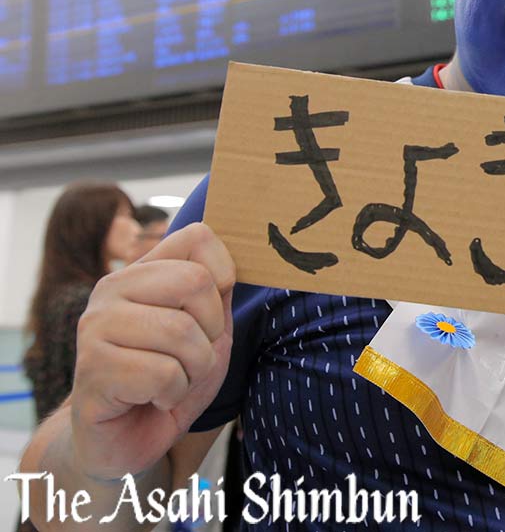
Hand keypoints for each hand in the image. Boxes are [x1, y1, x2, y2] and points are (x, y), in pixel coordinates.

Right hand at [70, 223, 234, 478]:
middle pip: (195, 281)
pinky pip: (163, 374)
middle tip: (191, 356)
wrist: (124, 442)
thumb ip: (219, 294)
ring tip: (172, 382)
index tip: (213, 313)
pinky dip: (173, 394)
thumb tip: (239, 259)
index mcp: (142, 272)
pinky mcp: (91, 368)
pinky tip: (152, 400)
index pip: (197, 236)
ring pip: (182, 332)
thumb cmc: (170, 381)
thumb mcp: (208, 332)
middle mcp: (112, 289)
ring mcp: (95, 326)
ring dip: (193, 369)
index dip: (224, 273)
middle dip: (211, 330)